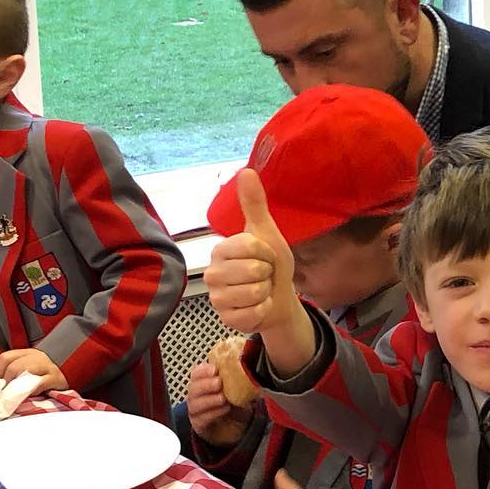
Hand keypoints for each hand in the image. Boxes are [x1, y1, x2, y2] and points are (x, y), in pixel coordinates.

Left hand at [0, 348, 67, 393]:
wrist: (74, 370)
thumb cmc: (49, 371)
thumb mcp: (29, 363)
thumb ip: (12, 362)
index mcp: (29, 353)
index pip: (6, 357)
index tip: (1, 379)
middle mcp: (38, 357)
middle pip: (14, 367)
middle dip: (8, 380)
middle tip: (10, 389)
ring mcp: (48, 367)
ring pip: (26, 371)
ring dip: (18, 384)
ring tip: (19, 391)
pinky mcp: (57, 379)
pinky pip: (40, 383)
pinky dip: (32, 389)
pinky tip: (32, 392)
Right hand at [185, 361, 251, 447]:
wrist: (237, 424)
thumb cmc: (235, 403)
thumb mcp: (238, 388)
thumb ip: (237, 379)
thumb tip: (247, 368)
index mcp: (203, 382)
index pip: (197, 373)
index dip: (204, 370)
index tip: (215, 369)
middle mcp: (197, 395)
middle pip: (193, 388)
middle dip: (206, 384)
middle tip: (219, 382)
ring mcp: (196, 410)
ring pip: (195, 404)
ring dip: (210, 400)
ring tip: (223, 398)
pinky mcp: (199, 424)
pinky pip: (202, 419)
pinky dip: (213, 413)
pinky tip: (225, 409)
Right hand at [204, 169, 312, 373]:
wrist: (278, 299)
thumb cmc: (270, 264)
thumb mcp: (267, 232)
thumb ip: (254, 204)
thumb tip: (246, 170)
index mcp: (220, 250)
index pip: (249, 246)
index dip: (266, 252)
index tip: (265, 255)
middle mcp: (211, 273)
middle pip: (252, 270)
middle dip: (267, 274)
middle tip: (263, 275)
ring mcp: (216, 297)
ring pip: (252, 293)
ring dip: (266, 292)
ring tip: (260, 290)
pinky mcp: (225, 319)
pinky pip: (252, 313)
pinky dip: (263, 310)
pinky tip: (257, 307)